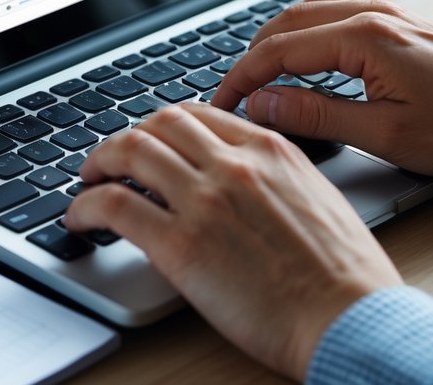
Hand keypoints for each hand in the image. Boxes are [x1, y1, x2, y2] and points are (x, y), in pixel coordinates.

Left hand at [65, 103, 401, 379]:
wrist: (352, 318)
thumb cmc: (345, 275)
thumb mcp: (316, 197)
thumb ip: (276, 176)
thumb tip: (245, 180)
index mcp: (269, 149)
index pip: (198, 114)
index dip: (163, 125)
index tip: (151, 139)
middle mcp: (233, 164)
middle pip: (158, 124)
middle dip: (126, 136)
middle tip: (111, 157)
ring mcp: (204, 200)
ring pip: (129, 153)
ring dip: (98, 163)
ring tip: (88, 181)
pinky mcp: (180, 244)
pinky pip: (115, 207)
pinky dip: (86, 206)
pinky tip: (80, 219)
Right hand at [212, 0, 432, 176]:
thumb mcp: (385, 135)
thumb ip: (317, 116)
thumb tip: (264, 104)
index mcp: (363, 38)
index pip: (277, 51)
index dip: (240, 79)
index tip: (221, 104)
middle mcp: (371, 14)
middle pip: (284, 22)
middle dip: (248, 57)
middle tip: (232, 93)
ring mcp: (385, 11)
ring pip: (306, 9)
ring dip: (274, 38)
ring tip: (257, 74)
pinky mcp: (397, 19)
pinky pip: (332, 9)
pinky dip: (303, 29)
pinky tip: (301, 53)